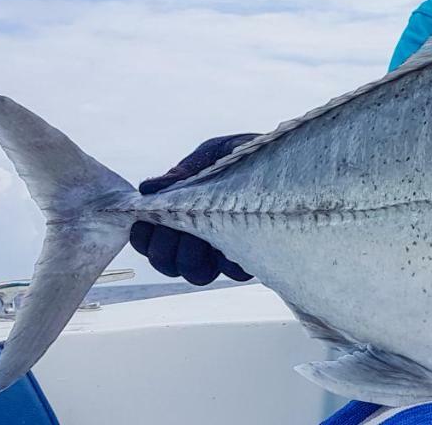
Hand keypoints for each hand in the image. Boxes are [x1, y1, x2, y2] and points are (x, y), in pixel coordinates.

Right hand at [130, 133, 258, 284]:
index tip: (144, 223)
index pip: (151, 241)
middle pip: (169, 265)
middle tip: (174, 228)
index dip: (143, 239)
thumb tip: (148, 188)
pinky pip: (234, 271)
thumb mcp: (212, 155)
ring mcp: (227, 249)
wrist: (288, 156)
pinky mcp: (255, 255)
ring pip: (196, 275)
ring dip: (191, 258)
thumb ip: (184, 173)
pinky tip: (234, 233)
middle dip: (164, 249)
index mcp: (185, 214)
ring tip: (201, 234)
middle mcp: (202, 238)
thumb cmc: (246, 155)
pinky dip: (228, 258)